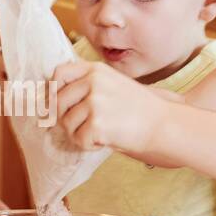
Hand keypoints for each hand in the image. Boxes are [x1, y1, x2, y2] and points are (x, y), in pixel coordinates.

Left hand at [53, 60, 168, 156]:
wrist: (162, 124)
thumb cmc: (138, 108)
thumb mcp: (112, 83)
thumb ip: (87, 85)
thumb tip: (52, 98)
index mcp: (95, 70)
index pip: (59, 74)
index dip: (53, 91)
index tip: (59, 105)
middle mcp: (93, 82)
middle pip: (58, 103)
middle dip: (66, 119)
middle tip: (85, 126)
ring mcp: (94, 102)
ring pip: (66, 124)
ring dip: (79, 134)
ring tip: (101, 132)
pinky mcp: (96, 123)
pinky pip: (78, 140)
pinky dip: (89, 145)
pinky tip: (105, 140)